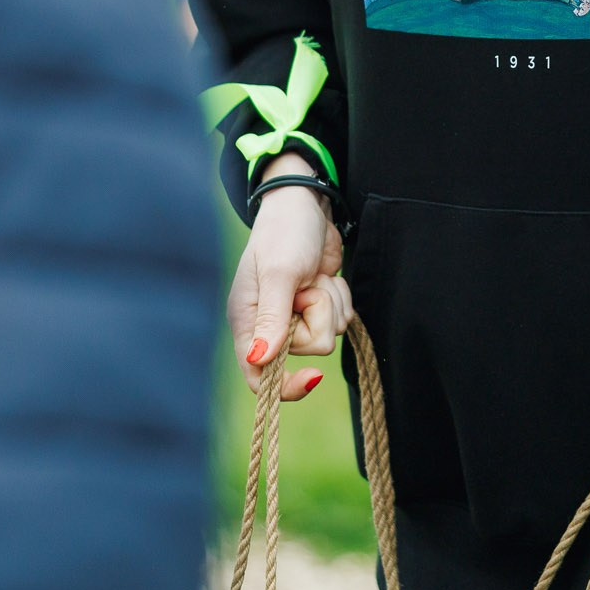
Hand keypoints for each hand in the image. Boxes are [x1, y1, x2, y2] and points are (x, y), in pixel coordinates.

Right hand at [226, 152, 350, 400]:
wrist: (306, 204)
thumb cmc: (284, 233)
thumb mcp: (279, 273)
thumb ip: (272, 318)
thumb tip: (259, 360)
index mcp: (248, 320)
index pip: (258, 374)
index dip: (285, 385)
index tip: (314, 378)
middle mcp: (269, 325)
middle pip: (306, 350)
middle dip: (316, 315)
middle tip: (306, 286)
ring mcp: (295, 316)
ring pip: (328, 334)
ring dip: (330, 303)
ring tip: (313, 277)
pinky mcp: (317, 306)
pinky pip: (341, 320)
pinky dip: (340, 297)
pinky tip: (325, 276)